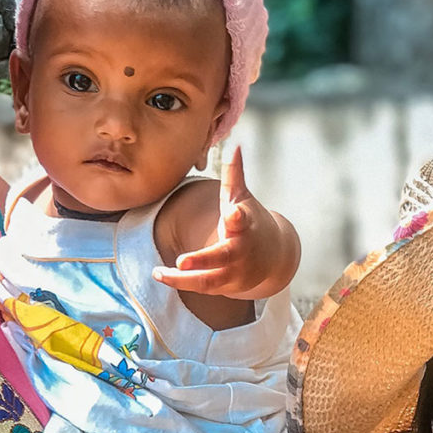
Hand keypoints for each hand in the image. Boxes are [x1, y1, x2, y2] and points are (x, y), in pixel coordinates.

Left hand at [152, 146, 299, 299]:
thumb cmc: (250, 222)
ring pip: (209, 279)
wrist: (274, 257)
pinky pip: (202, 286)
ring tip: (157, 272)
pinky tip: (160, 275)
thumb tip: (237, 146)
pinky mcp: (227, 285)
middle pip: (224, 256)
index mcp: (245, 224)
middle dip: (203, 259)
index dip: (237, 218)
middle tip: (181, 261)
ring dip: (182, 279)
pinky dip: (182, 283)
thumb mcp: (243, 198)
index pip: (243, 220)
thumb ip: (235, 175)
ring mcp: (235, 270)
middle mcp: (241, 249)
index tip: (231, 214)